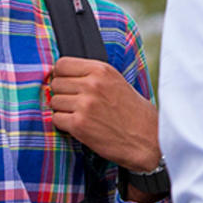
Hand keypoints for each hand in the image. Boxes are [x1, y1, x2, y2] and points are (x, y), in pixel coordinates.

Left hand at [43, 57, 158, 173]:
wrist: (148, 138)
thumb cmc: (134, 112)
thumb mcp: (116, 82)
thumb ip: (92, 76)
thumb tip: (63, 76)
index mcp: (101, 70)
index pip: (62, 64)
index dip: (61, 75)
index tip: (66, 84)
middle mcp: (92, 84)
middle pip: (56, 83)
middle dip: (62, 94)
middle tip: (75, 103)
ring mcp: (85, 104)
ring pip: (54, 102)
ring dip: (63, 110)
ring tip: (80, 115)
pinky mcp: (79, 125)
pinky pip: (56, 119)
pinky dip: (64, 124)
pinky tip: (79, 126)